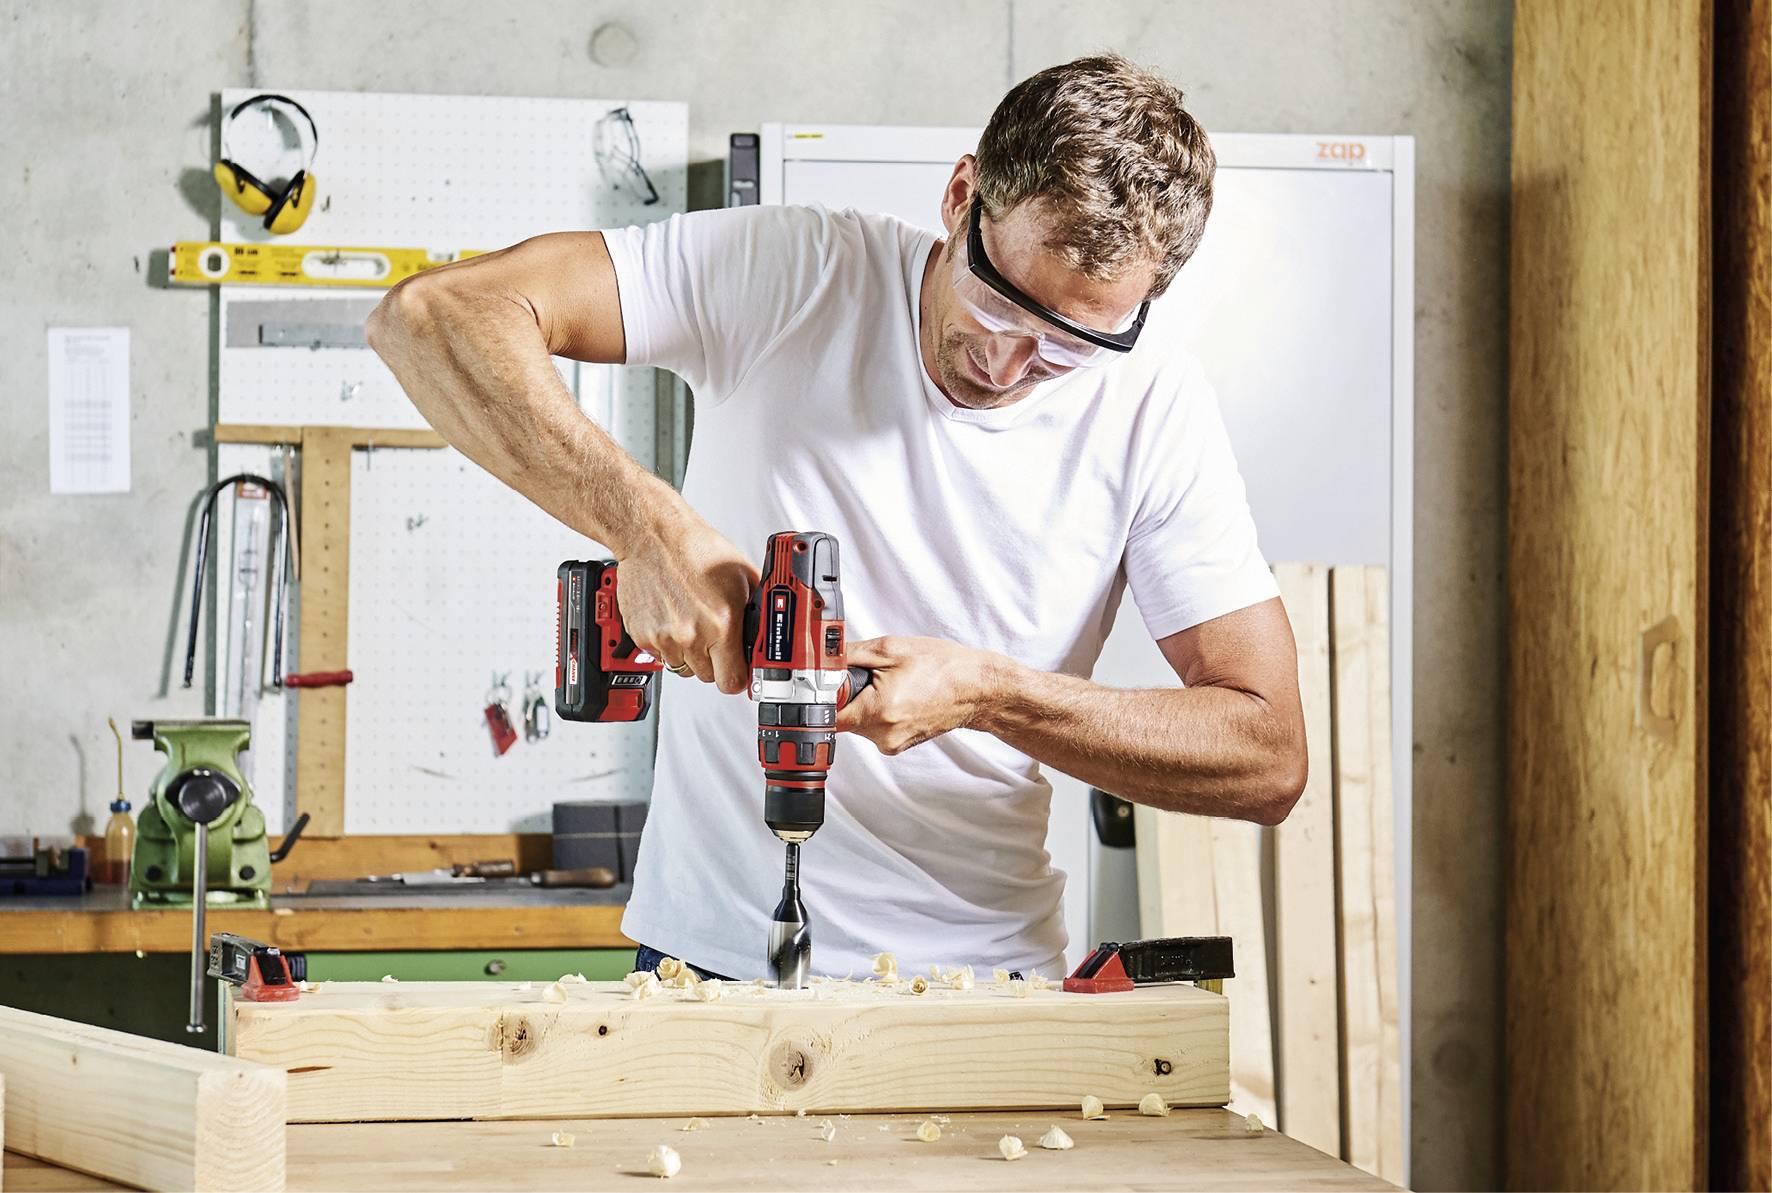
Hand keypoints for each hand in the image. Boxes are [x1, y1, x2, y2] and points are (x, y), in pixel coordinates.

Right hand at [616, 509, 757, 693]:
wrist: (654, 537)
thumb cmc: (696, 550)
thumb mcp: (743, 577)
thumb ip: (756, 611)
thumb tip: (766, 634)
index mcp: (721, 623)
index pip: (731, 681)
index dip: (737, 677)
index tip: (737, 670)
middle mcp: (691, 635)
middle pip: (708, 676)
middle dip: (715, 661)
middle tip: (714, 636)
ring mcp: (664, 637)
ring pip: (683, 668)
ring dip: (690, 654)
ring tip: (692, 622)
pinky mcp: (642, 636)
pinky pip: (661, 657)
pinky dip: (668, 645)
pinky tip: (673, 619)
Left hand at [836, 636, 1008, 755]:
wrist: (974, 688)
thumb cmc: (941, 667)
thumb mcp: (890, 648)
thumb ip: (848, 656)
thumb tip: (821, 661)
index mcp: (879, 710)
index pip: (827, 715)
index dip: (825, 697)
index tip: (832, 684)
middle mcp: (883, 734)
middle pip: (842, 718)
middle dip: (849, 695)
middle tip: (872, 677)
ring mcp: (892, 743)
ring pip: (858, 723)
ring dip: (865, 703)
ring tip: (892, 686)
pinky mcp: (898, 746)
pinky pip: (874, 728)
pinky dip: (879, 712)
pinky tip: (899, 697)